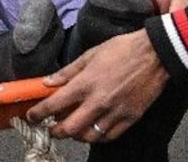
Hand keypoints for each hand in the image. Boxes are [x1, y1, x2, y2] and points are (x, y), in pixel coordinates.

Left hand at [26, 31, 168, 142]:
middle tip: (52, 128)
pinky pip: (109, 136)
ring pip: (89, 136)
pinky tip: (93, 130)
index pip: (54, 104)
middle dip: (55, 131)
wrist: (155, 54)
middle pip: (69, 128)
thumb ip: (68, 71)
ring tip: (73, 129)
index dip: (38, 114)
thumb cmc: (122, 50)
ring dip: (76, 136)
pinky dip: (98, 137)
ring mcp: (115, 112)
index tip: (31, 117)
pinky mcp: (130, 118)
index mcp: (85, 83)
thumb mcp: (90, 54)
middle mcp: (98, 101)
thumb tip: (47, 82)